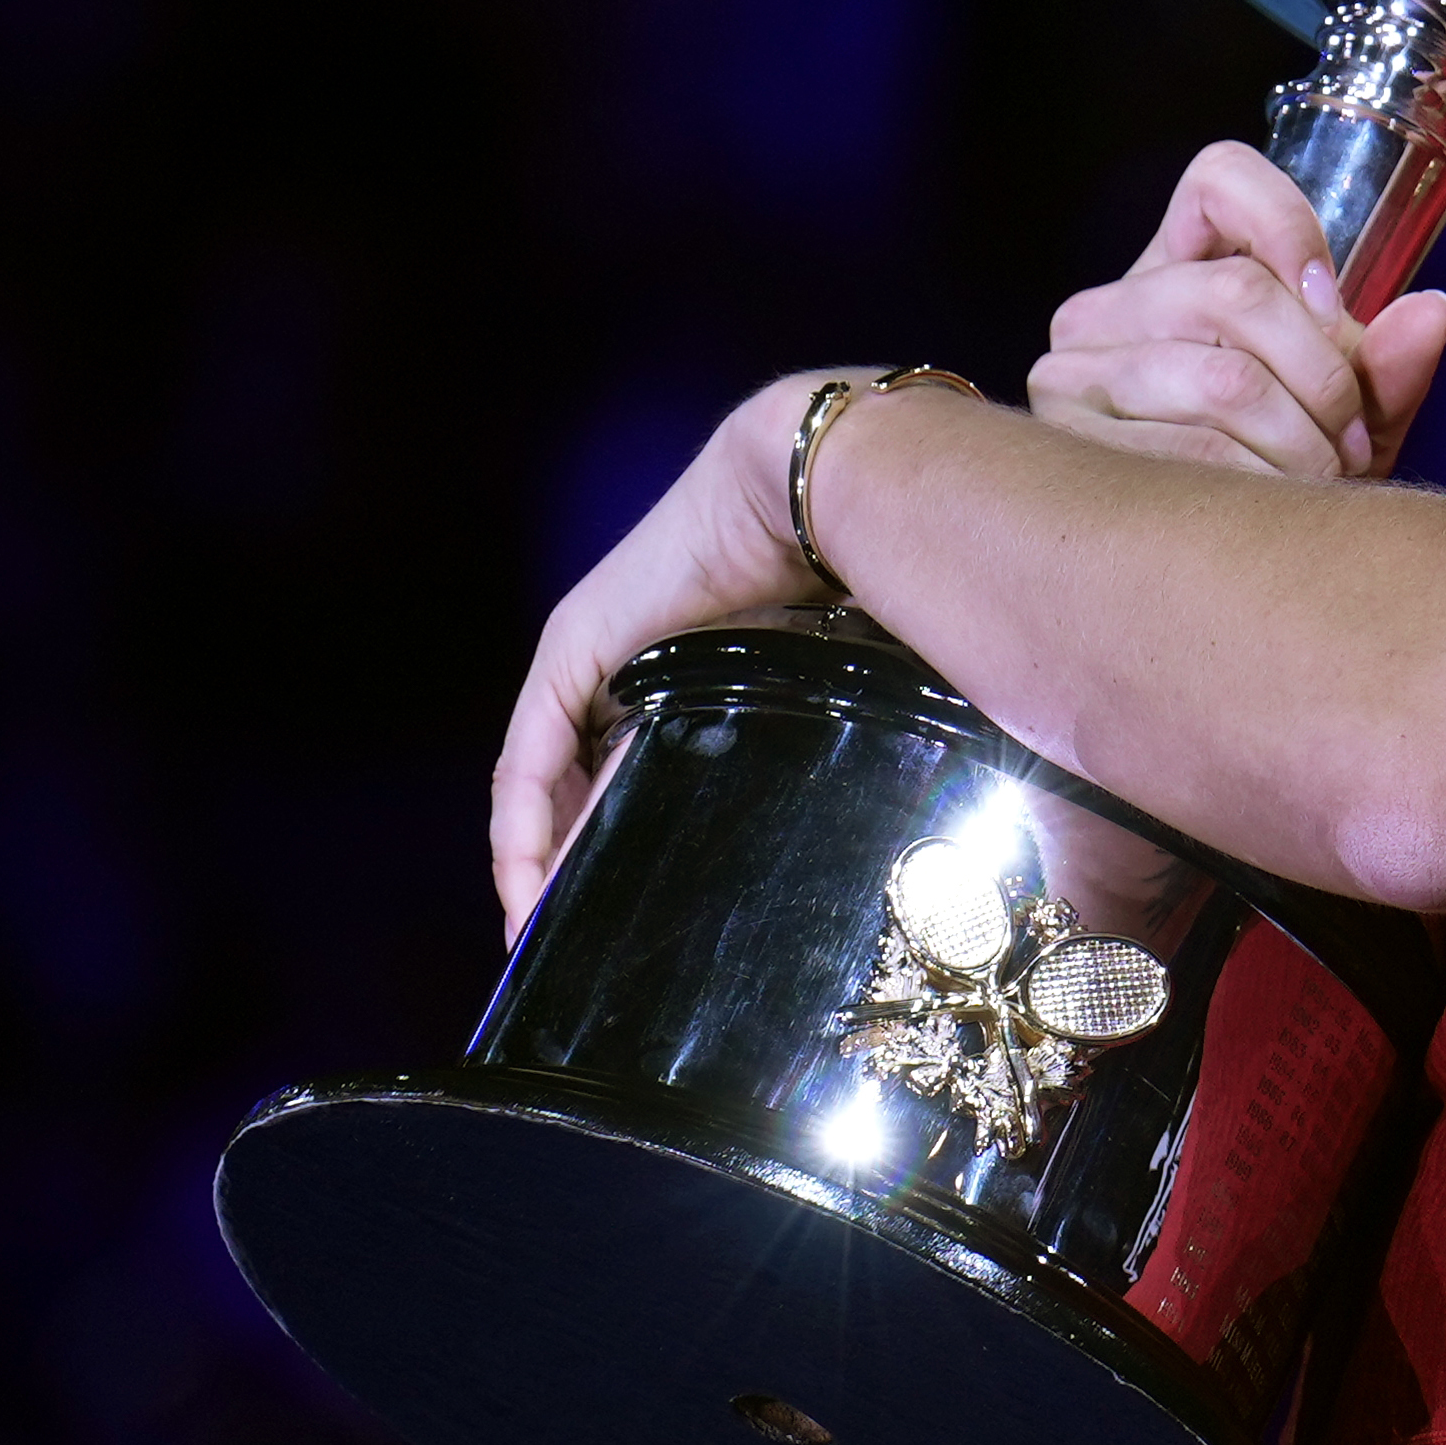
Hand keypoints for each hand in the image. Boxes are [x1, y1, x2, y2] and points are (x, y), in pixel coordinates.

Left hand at [484, 370, 831, 942]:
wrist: (836, 479)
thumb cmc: (880, 572)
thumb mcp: (855, 694)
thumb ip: (854, 759)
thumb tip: (923, 852)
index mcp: (713, 677)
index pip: (659, 782)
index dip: (647, 862)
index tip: (653, 947)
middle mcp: (648, 666)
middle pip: (600, 792)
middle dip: (593, 877)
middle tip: (592, 965)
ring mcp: (602, 656)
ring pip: (558, 787)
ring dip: (553, 868)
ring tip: (557, 946)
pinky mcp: (573, 648)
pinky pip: (529, 760)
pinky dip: (522, 832)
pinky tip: (528, 895)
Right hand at [1031, 142, 1445, 478]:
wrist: (1202, 569)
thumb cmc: (1279, 472)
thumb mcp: (1347, 416)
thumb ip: (1389, 366)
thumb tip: (1433, 312)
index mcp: (1179, 264)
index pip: (1219, 179)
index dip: (1286, 223)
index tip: (1331, 301)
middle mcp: (1109, 305)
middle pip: (1237, 291)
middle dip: (1323, 375)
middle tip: (1355, 438)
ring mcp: (1074, 370)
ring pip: (1223, 380)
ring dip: (1300, 443)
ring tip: (1325, 480)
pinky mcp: (1066, 442)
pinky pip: (1188, 453)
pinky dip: (1259, 486)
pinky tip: (1275, 511)